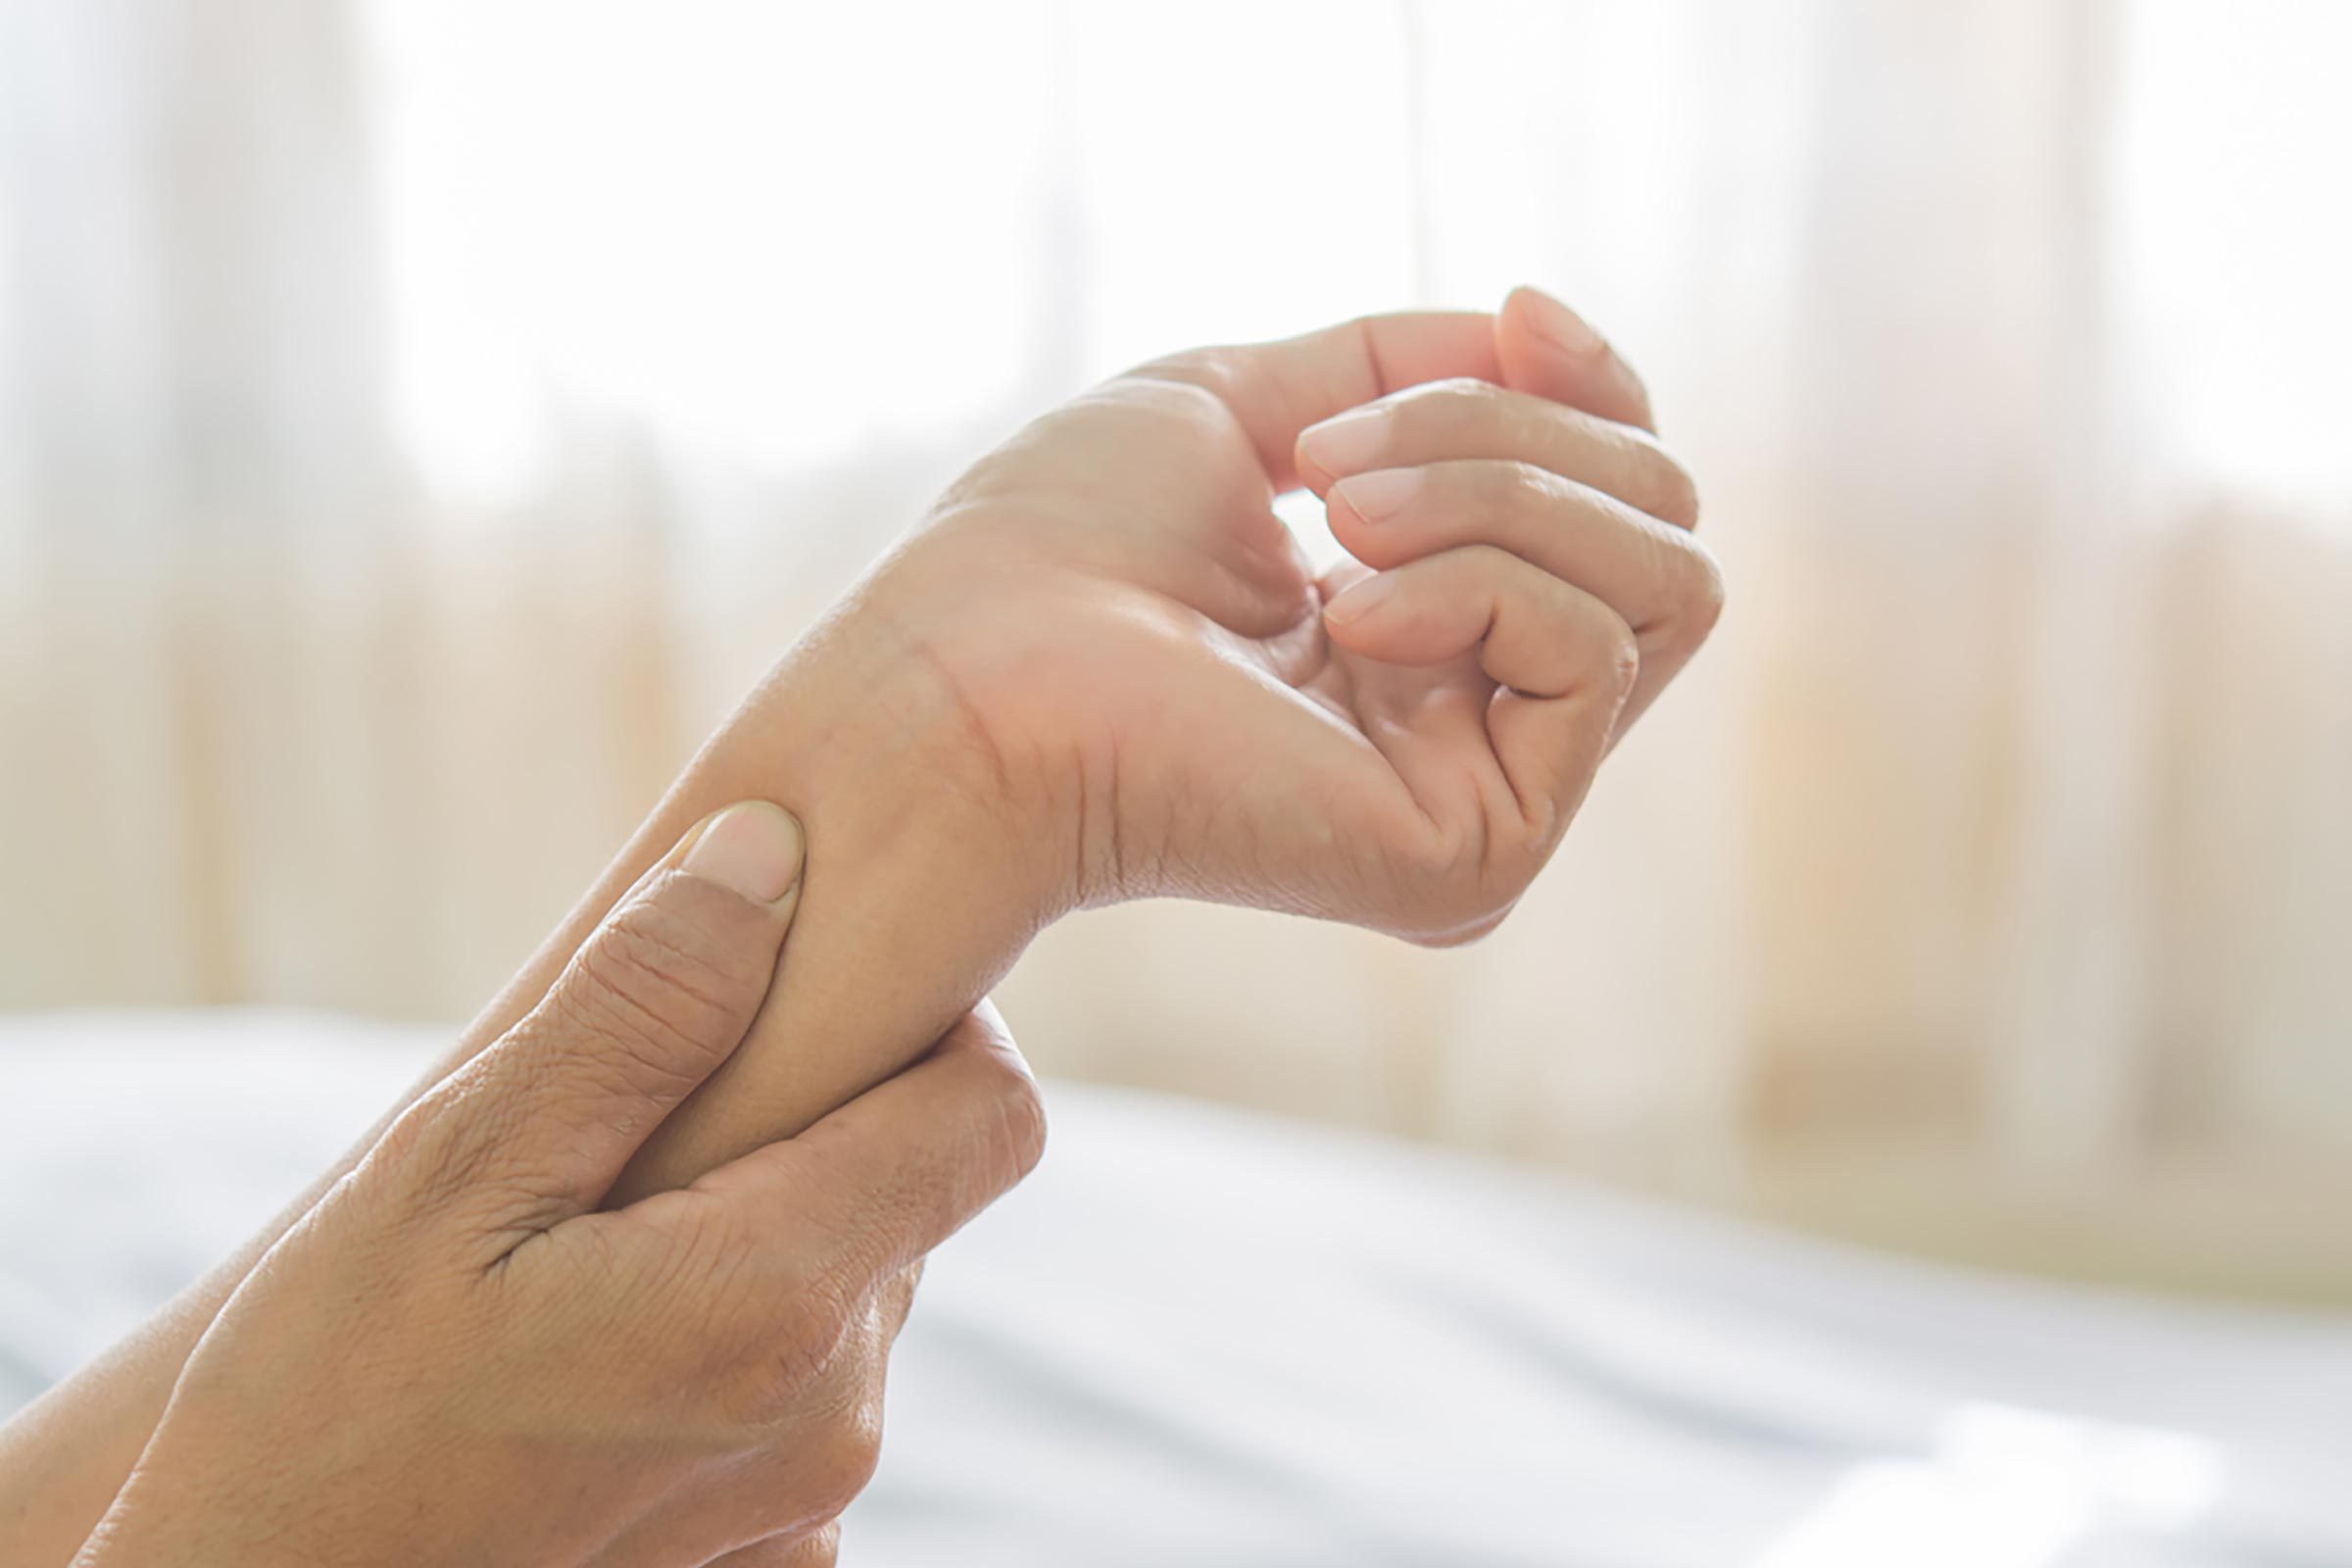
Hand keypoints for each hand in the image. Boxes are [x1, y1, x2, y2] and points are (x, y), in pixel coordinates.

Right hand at [72, 803, 1044, 1567]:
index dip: (931, 1025)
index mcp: (779, 1300)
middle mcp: (832, 1413)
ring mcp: (805, 1502)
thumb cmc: (314, 1412)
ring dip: (758, 1239)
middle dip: (808, 1131)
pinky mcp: (767, 1557)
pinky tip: (593, 1357)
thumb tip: (771, 857)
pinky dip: (729, 1351)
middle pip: (909, 1193)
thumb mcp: (450, 1175)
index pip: (990, 1109)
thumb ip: (635, 1012)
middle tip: (635, 1128)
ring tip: (587, 1251)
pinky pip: (797, 1398)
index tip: (809, 997)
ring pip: (848, 1290)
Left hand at [863, 286, 1720, 941]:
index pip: (1618, 504)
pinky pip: (1588, 649)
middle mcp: (1478, 726)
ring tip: (1331, 519)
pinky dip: (1474, 580)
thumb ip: (1407, 370)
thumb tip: (1537, 329)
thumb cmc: (1062, 548)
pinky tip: (1340, 614)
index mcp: (1429, 639)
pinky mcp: (1484, 850)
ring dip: (1492, 489)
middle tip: (1337, 462)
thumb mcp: (1250, 402)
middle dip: (1521, 431)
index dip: (1596, 388)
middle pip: (1660, 527)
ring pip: (1653, 580)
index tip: (1520, 310)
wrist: (971, 672)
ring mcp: (1492, 796)